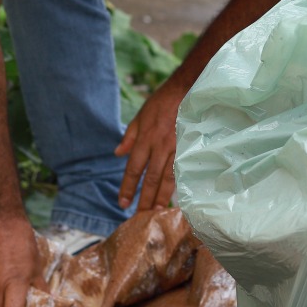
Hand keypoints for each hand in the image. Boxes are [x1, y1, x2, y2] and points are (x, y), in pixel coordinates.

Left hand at [114, 78, 185, 211]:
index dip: (127, 187)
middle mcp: (159, 146)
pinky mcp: (189, 147)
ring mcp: (176, 148)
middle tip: (139, 217)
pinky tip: (177, 199)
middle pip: (150, 178)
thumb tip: (117, 153)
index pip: (133, 168)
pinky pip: (182, 171)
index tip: (122, 203)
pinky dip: (179, 186)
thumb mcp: (140, 116)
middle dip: (144, 199)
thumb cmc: (161, 102)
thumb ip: (129, 137)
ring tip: (156, 213)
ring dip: (161, 198)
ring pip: (167, 178)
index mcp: (144, 139)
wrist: (186, 89)